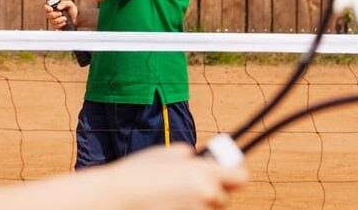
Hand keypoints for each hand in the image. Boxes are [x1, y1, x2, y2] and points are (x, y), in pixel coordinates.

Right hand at [45, 0, 77, 29]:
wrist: (77, 18)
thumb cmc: (72, 10)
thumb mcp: (69, 4)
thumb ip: (64, 3)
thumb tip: (58, 7)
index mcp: (54, 8)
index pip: (46, 7)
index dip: (47, 8)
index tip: (51, 9)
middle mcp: (53, 14)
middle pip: (48, 15)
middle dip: (55, 15)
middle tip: (61, 13)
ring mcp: (54, 20)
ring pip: (52, 21)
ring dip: (60, 20)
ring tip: (65, 18)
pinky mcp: (57, 26)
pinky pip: (56, 27)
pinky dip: (61, 25)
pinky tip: (64, 23)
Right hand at [100, 145, 246, 209]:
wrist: (116, 198)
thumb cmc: (136, 174)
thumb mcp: (166, 153)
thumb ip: (188, 155)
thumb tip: (196, 158)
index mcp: (204, 172)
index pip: (241, 177)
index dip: (234, 175)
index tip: (227, 175)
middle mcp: (206, 195)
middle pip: (223, 198)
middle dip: (210, 194)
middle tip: (187, 189)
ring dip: (197, 206)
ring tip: (171, 199)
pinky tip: (166, 206)